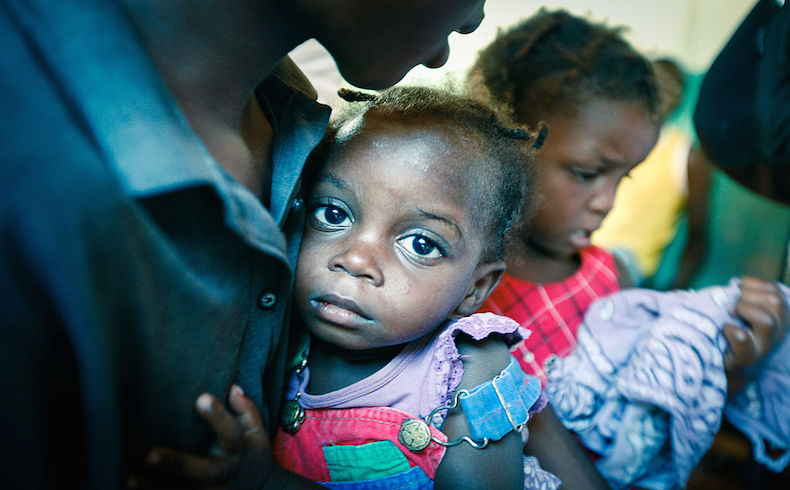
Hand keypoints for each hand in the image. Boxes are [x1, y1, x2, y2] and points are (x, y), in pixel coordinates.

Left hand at [131, 385, 273, 488]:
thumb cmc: (252, 456)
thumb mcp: (257, 433)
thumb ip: (247, 410)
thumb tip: (233, 388)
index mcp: (238, 452)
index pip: (230, 432)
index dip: (218, 416)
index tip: (201, 398)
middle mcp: (223, 473)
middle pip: (202, 470)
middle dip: (176, 463)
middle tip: (149, 454)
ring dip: (154, 487)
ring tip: (128, 478)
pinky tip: (128, 489)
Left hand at [723, 276, 788, 393]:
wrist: (730, 372)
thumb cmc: (735, 337)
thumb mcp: (746, 317)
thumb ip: (745, 300)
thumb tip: (734, 285)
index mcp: (778, 319)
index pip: (776, 292)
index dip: (755, 284)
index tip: (738, 287)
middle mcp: (777, 333)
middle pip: (776, 302)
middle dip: (749, 295)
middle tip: (733, 303)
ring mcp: (764, 348)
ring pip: (767, 321)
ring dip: (744, 310)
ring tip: (729, 313)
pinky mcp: (747, 360)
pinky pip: (743, 340)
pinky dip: (731, 329)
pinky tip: (725, 328)